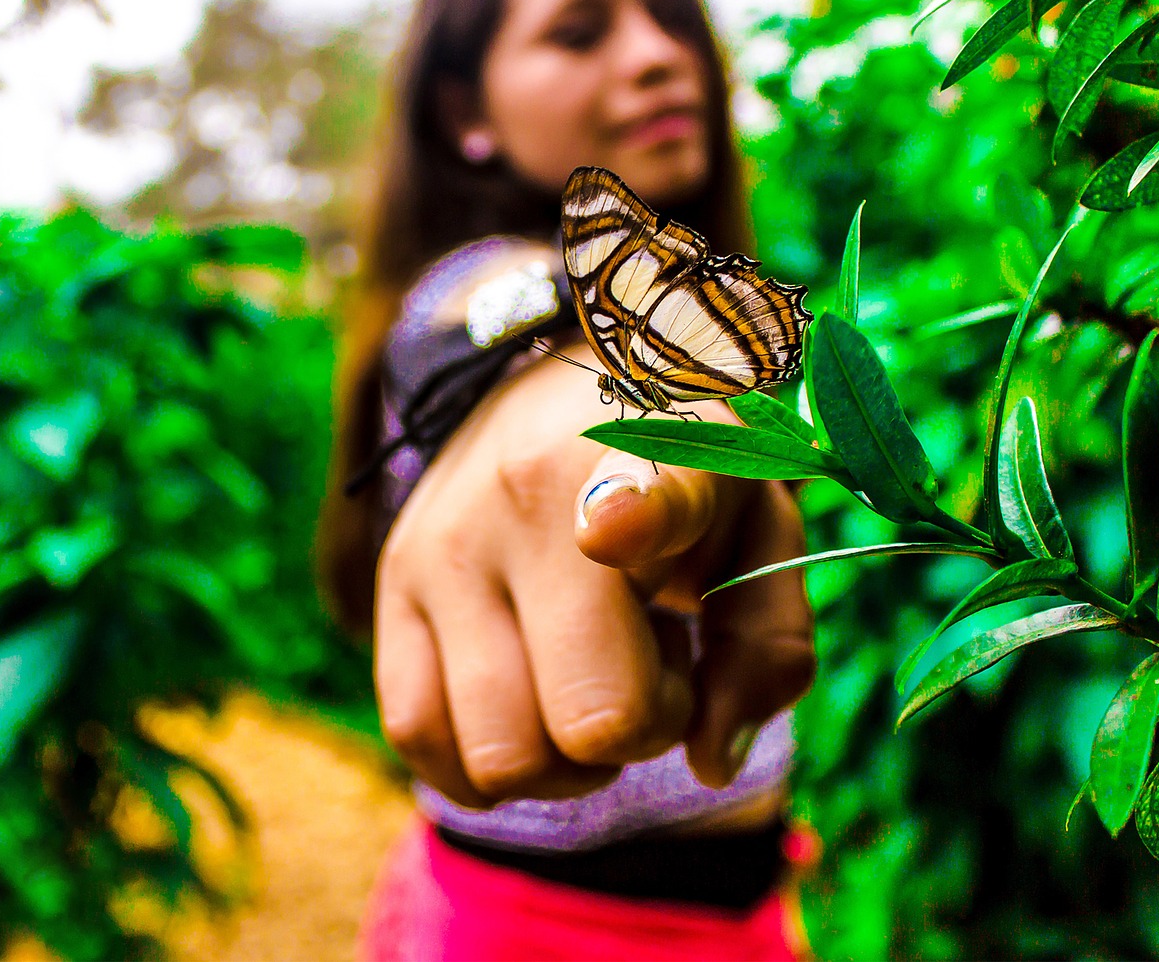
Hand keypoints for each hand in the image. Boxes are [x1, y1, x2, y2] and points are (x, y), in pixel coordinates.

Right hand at [374, 344, 813, 806]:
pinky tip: (524, 719)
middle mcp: (525, 498)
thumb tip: (707, 765)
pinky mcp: (392, 578)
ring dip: (560, 759)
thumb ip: (766, 650)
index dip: (627, 521)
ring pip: (498, 754)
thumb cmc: (681, 483)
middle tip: (649, 664)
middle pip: (587, 720)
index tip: (611, 531)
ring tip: (580, 678)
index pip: (632, 500)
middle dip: (640, 731)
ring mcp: (445, 544)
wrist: (567, 390)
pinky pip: (416, 736)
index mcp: (646, 466)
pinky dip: (481, 767)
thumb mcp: (760, 538)